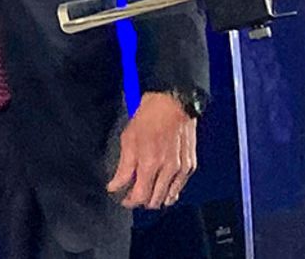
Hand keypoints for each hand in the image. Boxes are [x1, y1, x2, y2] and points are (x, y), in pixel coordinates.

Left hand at [106, 92, 196, 209]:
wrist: (173, 102)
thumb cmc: (150, 116)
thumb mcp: (129, 138)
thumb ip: (124, 167)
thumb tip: (115, 185)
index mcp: (150, 164)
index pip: (140, 197)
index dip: (130, 201)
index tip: (123, 198)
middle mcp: (167, 170)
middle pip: (154, 201)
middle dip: (142, 201)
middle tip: (133, 194)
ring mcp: (181, 168)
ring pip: (169, 197)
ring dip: (157, 197)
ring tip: (147, 190)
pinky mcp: (190, 165)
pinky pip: (180, 186)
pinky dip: (170, 189)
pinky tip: (163, 184)